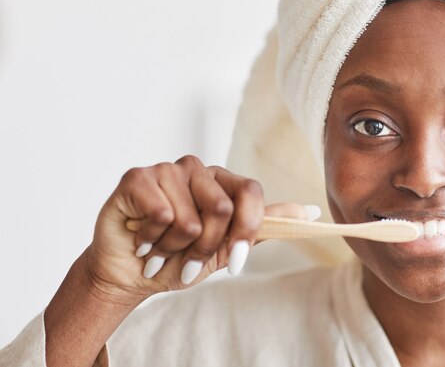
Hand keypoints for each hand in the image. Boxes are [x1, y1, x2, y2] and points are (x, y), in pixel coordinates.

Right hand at [84, 155, 314, 300]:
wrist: (132, 274)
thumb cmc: (179, 259)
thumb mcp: (228, 247)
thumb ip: (266, 226)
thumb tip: (312, 213)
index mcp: (222, 183)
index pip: (252, 193)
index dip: (246, 230)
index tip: (235, 263)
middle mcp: (197, 170)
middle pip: (222, 209)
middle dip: (205, 248)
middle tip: (185, 257)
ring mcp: (168, 170)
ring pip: (190, 218)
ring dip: (175, 247)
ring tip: (160, 246)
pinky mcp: (138, 177)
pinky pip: (161, 213)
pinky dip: (152, 238)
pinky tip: (142, 237)